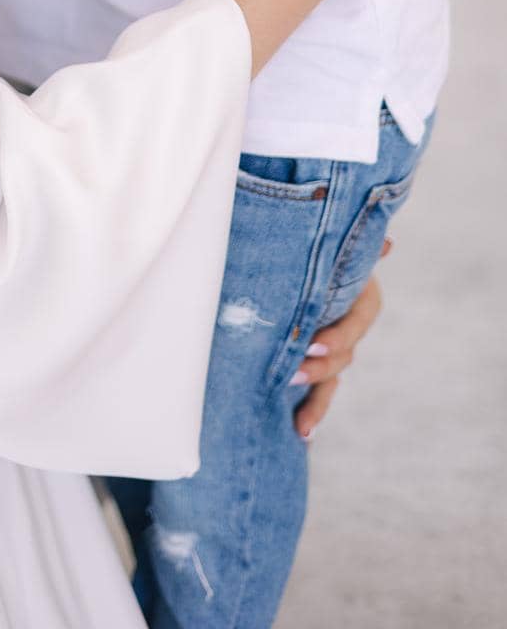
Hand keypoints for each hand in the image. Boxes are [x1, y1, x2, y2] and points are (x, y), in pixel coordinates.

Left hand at [292, 238, 392, 440]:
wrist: (307, 267)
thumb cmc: (321, 252)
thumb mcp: (333, 249)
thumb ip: (355, 248)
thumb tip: (387, 243)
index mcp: (362, 301)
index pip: (355, 325)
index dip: (337, 337)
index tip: (312, 343)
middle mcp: (350, 330)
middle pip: (342, 357)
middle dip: (318, 369)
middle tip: (290, 373)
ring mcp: (335, 352)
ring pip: (331, 381)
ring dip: (317, 404)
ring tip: (302, 425)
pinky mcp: (316, 366)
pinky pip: (319, 393)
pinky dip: (312, 413)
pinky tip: (302, 435)